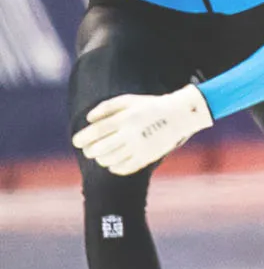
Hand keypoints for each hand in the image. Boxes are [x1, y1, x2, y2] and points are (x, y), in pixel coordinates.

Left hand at [73, 85, 211, 175]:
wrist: (181, 115)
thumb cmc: (151, 106)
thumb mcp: (129, 100)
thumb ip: (107, 107)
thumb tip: (89, 119)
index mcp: (124, 119)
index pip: (95, 132)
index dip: (82, 139)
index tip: (77, 142)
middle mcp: (130, 134)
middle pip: (99, 148)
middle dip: (89, 150)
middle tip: (89, 149)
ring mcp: (139, 147)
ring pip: (110, 160)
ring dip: (101, 159)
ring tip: (102, 156)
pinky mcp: (148, 157)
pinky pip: (124, 168)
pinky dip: (115, 167)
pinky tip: (114, 163)